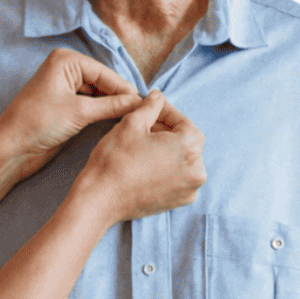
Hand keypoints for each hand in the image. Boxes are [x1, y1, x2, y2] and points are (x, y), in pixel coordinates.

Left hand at [0, 49, 143, 182]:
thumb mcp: (79, 112)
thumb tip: (139, 102)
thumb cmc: (38, 123)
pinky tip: (117, 121)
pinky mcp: (65, 104)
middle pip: (103, 82)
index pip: (105, 73)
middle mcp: (66, 68)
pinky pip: (90, 104)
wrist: (11, 148)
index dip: (125, 89)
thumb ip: (112, 106)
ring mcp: (65, 86)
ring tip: (134, 118)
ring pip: (98, 94)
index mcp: (66, 60)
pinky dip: (103, 112)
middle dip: (120, 96)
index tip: (146, 104)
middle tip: (144, 112)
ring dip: (113, 105)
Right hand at [78, 89, 205, 224]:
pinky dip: (167, 167)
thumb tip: (157, 97)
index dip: (166, 111)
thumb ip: (150, 106)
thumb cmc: (116, 159)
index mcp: (189, 147)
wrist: (102, 198)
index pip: (184, 122)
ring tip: (144, 143)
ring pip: (183, 159)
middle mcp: (197, 170)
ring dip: (167, 149)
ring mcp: (190, 188)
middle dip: (168, 130)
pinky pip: (179, 176)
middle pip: (186, 141)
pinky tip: (146, 163)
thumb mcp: (132, 123)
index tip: (151, 106)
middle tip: (146, 124)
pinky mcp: (180, 201)